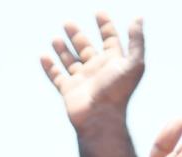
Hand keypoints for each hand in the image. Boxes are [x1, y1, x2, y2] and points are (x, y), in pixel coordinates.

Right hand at [41, 13, 144, 132]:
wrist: (101, 118)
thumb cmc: (119, 92)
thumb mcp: (134, 63)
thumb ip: (137, 40)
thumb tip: (138, 18)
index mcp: (112, 61)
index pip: (109, 38)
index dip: (105, 25)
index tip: (98, 13)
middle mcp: (96, 69)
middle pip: (85, 48)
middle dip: (77, 35)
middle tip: (67, 23)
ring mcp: (81, 80)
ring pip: (70, 61)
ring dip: (62, 49)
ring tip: (56, 37)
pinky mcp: (68, 91)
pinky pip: (56, 76)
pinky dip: (49, 67)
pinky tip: (43, 56)